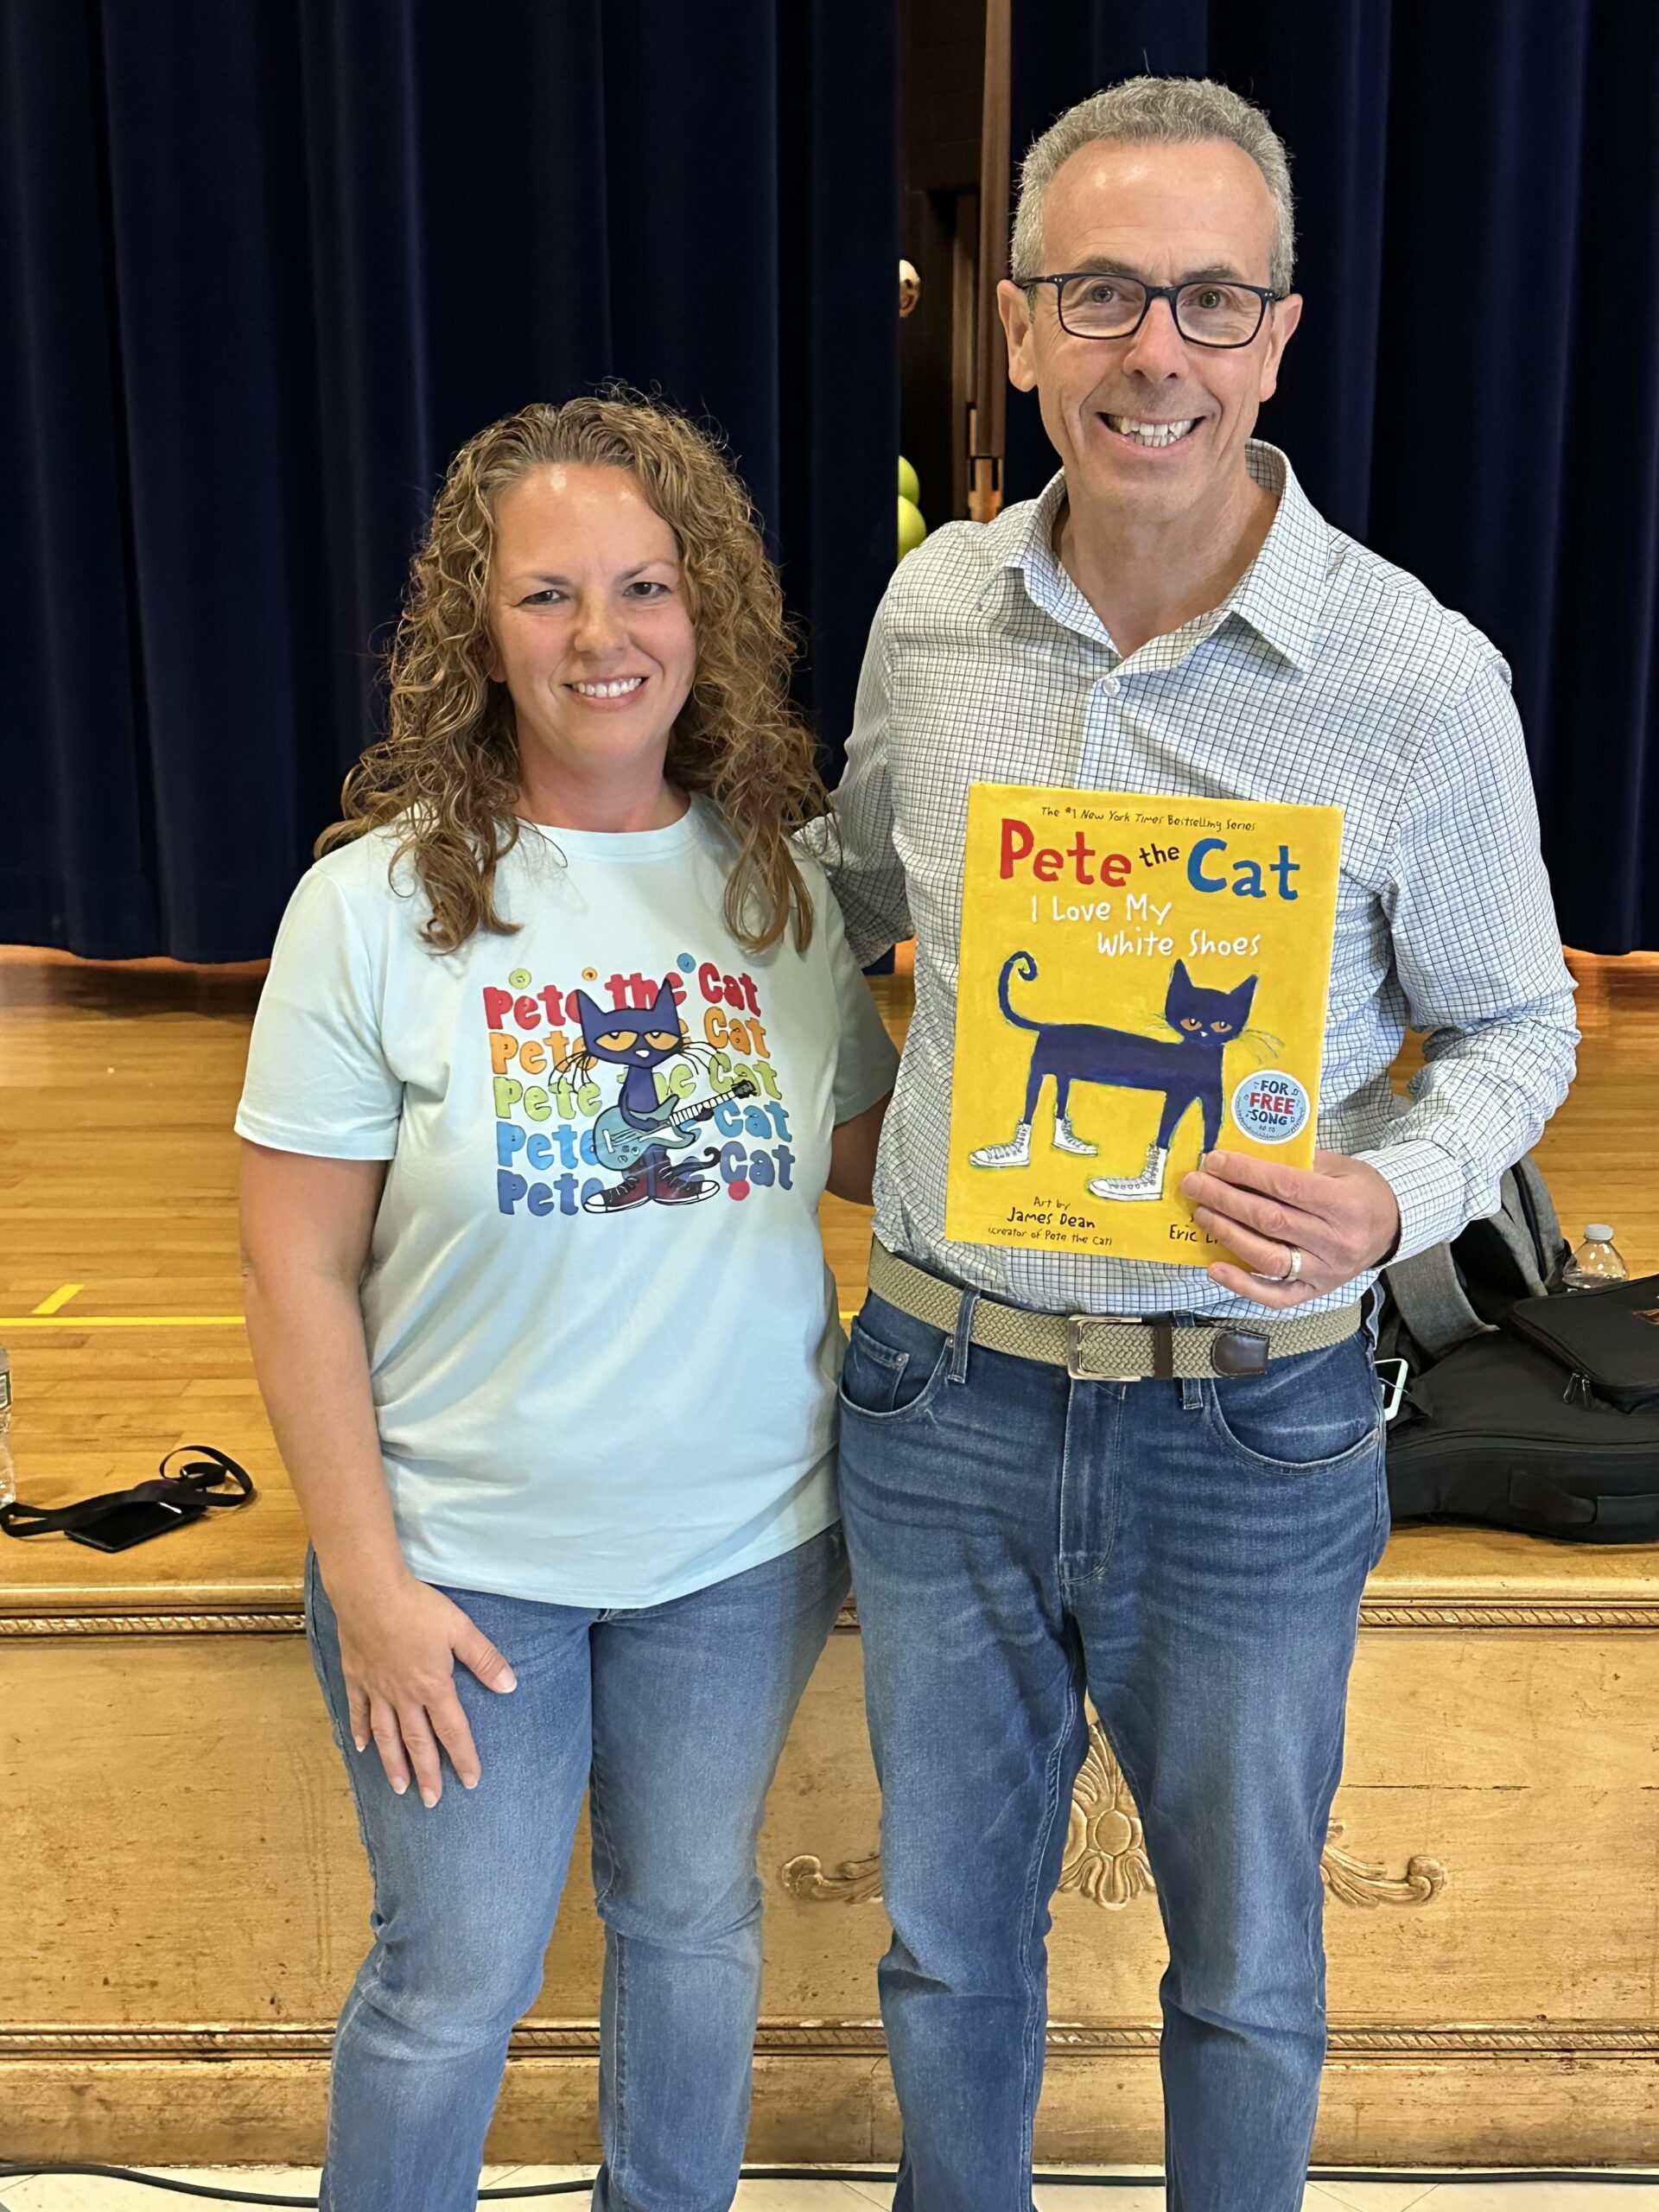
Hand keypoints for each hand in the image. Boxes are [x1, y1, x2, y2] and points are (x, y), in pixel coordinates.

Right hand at [327, 1570, 517, 1805]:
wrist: (369, 1592)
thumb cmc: (418, 1607)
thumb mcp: (460, 1629)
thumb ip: (484, 1659)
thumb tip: (510, 1686)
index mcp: (433, 1686)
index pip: (453, 1730)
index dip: (463, 1757)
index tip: (471, 1782)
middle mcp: (404, 1696)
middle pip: (418, 1742)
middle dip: (427, 1774)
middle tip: (431, 1801)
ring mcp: (377, 1690)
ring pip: (386, 1736)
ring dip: (393, 1763)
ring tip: (399, 1788)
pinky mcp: (356, 1678)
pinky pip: (358, 1711)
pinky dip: (360, 1731)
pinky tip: (360, 1748)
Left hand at [1180, 1148, 1400, 1309]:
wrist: (1393, 1227)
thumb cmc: (1361, 1191)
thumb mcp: (1340, 1166)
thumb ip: (1298, 1163)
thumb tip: (1244, 1156)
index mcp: (1346, 1204)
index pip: (1287, 1186)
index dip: (1247, 1173)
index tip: (1216, 1161)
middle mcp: (1337, 1242)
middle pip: (1271, 1221)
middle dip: (1226, 1200)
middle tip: (1195, 1184)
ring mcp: (1325, 1272)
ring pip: (1268, 1258)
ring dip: (1228, 1235)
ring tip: (1202, 1214)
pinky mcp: (1315, 1292)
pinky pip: (1275, 1296)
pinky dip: (1242, 1285)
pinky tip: (1215, 1268)